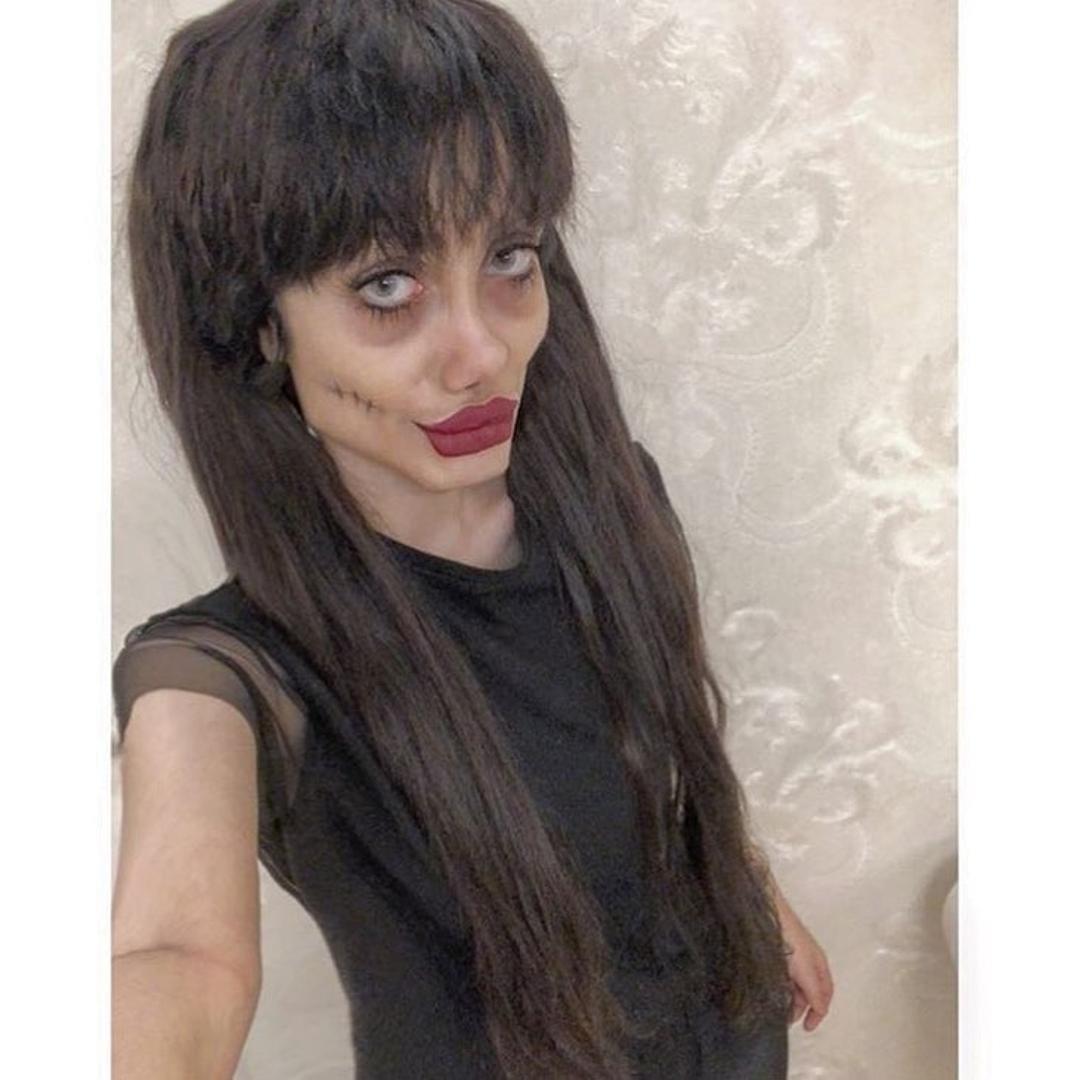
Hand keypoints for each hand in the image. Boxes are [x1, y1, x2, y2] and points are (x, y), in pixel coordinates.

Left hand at [774, 895, 833, 1031]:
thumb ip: (814, 992)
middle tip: (788, 1020)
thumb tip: (820, 1010)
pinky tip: (773, 991)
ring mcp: (793, 956)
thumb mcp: (806, 971)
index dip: (818, 1014)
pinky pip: (784, 976)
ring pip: (796, 984)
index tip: (808, 1027)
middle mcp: (808, 961)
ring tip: (779, 1009)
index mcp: (819, 965)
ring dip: (791, 999)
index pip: (825, 995)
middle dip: (803, 1008)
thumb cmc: (789, 937)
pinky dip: (782, 988)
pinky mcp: (778, 952)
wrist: (768, 912)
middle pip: (810, 991)